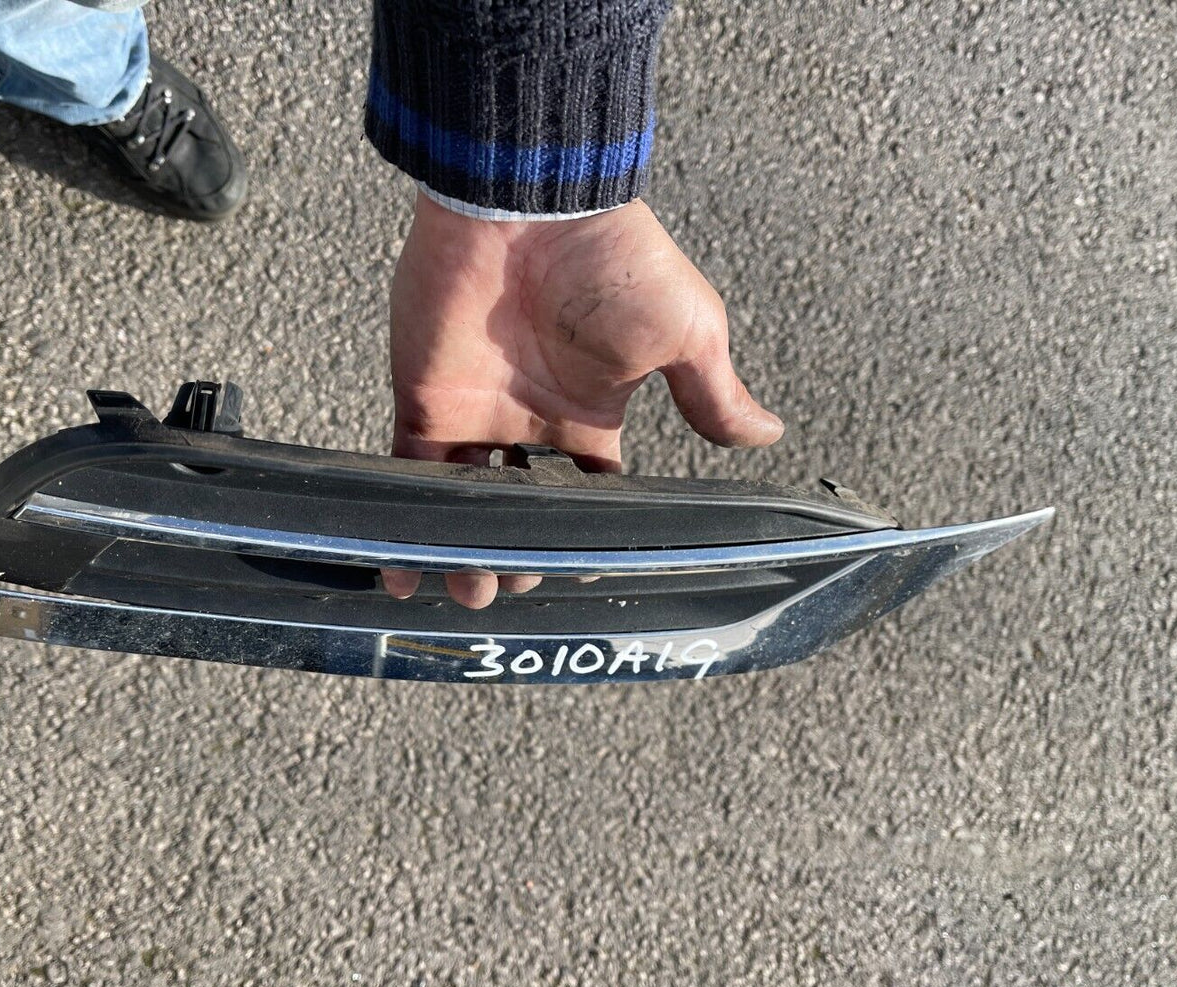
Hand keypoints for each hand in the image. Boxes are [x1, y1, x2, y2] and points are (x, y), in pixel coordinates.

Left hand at [383, 192, 783, 608]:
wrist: (532, 202)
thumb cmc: (616, 260)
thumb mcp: (687, 331)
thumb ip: (712, 395)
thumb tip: (769, 436)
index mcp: (593, 412)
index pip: (591, 492)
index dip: (586, 533)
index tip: (585, 570)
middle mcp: (533, 420)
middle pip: (522, 509)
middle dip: (519, 554)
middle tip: (514, 591)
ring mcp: (476, 412)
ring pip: (464, 503)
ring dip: (464, 551)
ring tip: (469, 595)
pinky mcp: (426, 400)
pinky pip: (408, 473)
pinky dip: (407, 520)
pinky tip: (407, 569)